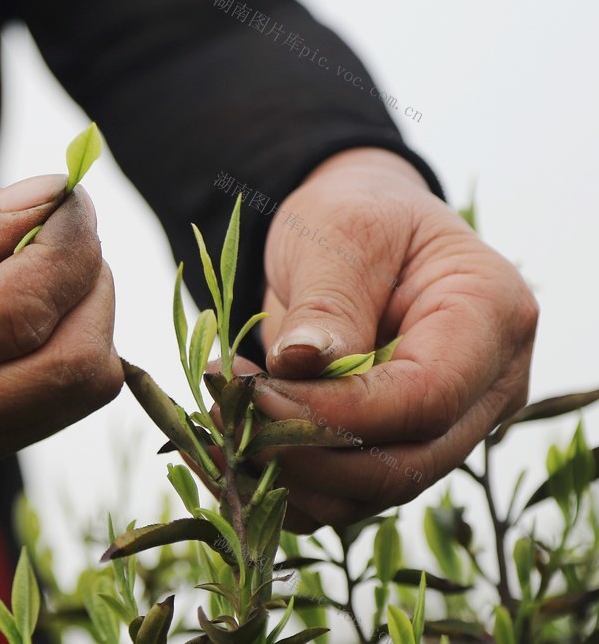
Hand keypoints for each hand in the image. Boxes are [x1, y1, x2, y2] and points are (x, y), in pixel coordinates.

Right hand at [0, 165, 122, 468]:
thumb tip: (49, 202)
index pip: (17, 309)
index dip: (66, 244)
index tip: (66, 195)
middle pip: (71, 362)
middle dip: (90, 278)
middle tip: (59, 224)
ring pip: (80, 387)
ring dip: (84, 309)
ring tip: (36, 260)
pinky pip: (62, 400)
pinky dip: (66, 340)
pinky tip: (21, 301)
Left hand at [246, 148, 537, 531]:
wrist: (355, 234)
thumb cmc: (358, 217)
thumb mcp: (341, 233)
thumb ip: (328, 302)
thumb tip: (302, 364)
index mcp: (490, 319)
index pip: (427, 398)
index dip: (340, 413)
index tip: (258, 394)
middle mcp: (485, 388)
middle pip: (407, 463)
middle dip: (307, 454)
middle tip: (227, 414)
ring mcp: (447, 428)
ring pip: (371, 492)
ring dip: (286, 475)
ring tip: (220, 421)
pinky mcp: (399, 449)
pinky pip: (344, 494)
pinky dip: (283, 485)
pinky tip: (230, 448)